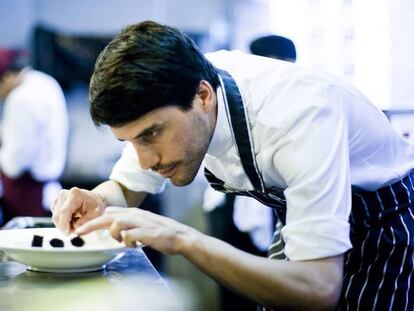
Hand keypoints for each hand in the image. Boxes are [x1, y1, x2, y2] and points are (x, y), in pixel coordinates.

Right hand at [51, 187, 106, 234]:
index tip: (68, 234)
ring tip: (76, 225)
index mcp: (75, 194)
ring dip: (64, 225)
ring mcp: (59, 197)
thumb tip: (76, 230)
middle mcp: (64, 194)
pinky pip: (56, 216)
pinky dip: (62, 221)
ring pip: (55, 217)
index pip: (64, 211)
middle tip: (75, 232)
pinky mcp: (56, 202)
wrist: (95, 200)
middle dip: (64, 227)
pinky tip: (72, 220)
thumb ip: (85, 222)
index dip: (64, 225)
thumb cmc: (96, 206)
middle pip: (57, 215)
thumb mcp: (95, 215)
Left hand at [75, 207, 194, 254]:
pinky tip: (135, 245)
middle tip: (79, 232)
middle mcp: (135, 215)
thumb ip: (128, 224)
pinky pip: (129, 235)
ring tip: (122, 241)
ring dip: (114, 234)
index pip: (109, 212)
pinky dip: (128, 241)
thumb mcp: (142, 224)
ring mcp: (141, 222)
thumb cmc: (160, 232)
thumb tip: (112, 229)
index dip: (95, 219)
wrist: (180, 236)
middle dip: (92, 224)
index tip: (83, 227)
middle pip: (108, 215)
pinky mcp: (146, 232)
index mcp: (133, 213)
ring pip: (116, 223)